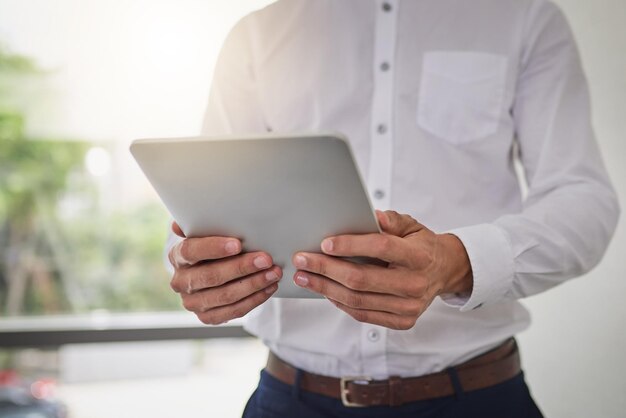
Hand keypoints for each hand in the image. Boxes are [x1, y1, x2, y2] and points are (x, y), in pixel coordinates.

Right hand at [168, 222, 281, 324]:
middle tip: (266, 259)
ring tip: (274, 273)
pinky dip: (255, 299)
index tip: (238, 244)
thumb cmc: (214, 247)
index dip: (213, 248)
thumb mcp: (207, 232)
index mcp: (177, 256)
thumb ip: (201, 224)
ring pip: (225, 296)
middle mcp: (181, 281)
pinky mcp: (207, 317)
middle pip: (212, 276)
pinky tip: (269, 287)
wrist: (213, 269)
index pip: (191, 251)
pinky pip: (234, 311)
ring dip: (254, 284)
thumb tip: (185, 219)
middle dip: (242, 267)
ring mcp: (192, 302)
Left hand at [291, 210, 471, 329]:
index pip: (381, 248)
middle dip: (326, 269)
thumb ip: (390, 220)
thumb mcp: (411, 225)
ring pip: (358, 300)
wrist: (446, 271)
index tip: (324, 243)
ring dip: (325, 288)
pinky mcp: (403, 321)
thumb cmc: (420, 244)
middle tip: (302, 260)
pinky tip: (324, 290)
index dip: (351, 245)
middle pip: (361, 279)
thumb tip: (370, 216)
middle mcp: (415, 284)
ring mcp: (409, 307)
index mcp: (419, 256)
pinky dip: (339, 302)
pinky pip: (363, 314)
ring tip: (304, 277)